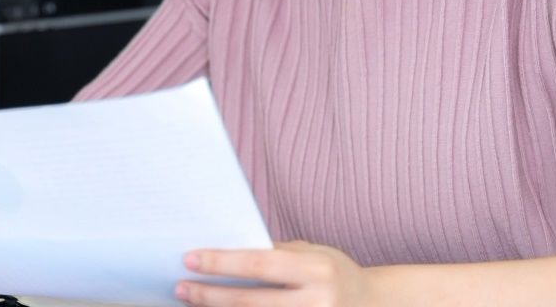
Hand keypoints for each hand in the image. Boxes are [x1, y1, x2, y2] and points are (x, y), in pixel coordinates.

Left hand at [177, 241, 385, 305]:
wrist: (375, 304)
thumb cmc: (333, 272)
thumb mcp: (311, 253)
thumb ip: (274, 254)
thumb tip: (225, 254)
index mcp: (317, 269)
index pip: (259, 264)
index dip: (222, 262)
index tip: (190, 259)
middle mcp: (318, 302)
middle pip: (252, 302)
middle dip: (211, 296)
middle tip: (180, 288)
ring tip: (193, 303)